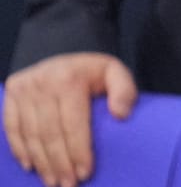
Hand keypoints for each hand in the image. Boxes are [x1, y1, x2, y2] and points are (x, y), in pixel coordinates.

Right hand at [3, 53, 138, 186]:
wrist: (62, 50)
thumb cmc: (91, 71)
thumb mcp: (114, 71)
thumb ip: (125, 89)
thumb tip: (121, 114)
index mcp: (69, 78)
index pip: (73, 123)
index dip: (78, 151)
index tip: (85, 172)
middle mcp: (42, 82)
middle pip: (50, 133)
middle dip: (60, 163)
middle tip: (69, 184)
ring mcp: (23, 88)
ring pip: (30, 134)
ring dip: (41, 162)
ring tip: (53, 181)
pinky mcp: (10, 93)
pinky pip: (12, 127)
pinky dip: (20, 149)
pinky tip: (31, 166)